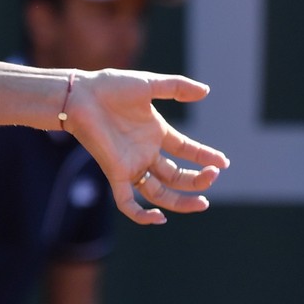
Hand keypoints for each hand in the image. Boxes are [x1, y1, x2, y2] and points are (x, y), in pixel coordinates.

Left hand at [64, 69, 229, 225]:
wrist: (79, 93)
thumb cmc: (109, 87)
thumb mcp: (148, 84)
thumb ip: (176, 87)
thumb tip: (206, 91)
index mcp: (155, 133)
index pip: (186, 151)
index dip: (205, 157)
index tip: (223, 162)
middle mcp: (145, 152)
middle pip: (176, 177)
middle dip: (198, 180)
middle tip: (213, 176)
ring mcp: (131, 164)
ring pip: (159, 193)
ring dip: (180, 201)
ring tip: (202, 201)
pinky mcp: (114, 171)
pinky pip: (127, 201)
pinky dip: (141, 214)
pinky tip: (159, 218)